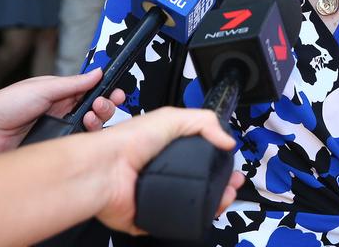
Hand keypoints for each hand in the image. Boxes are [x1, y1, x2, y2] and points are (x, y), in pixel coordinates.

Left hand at [0, 70, 125, 160]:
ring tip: (92, 117)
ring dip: (98, 120)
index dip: (105, 91)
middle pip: (95, 110)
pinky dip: (87, 139)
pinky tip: (85, 133)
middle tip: (104, 104)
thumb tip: (98, 72)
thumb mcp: (41, 88)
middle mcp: (61, 113)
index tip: (116, 92)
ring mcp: (59, 132)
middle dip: (106, 105)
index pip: (90, 92)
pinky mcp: (55, 150)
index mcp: (58, 95)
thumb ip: (73, 83)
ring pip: (91, 128)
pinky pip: (79, 145)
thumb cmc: (2, 107)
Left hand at [93, 107, 243, 232]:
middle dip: (222, 183)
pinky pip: (174, 221)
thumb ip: (204, 122)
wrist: (105, 169)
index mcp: (168, 149)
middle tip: (233, 183)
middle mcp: (163, 172)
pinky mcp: (148, 216)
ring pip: (192, 203)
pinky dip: (190, 219)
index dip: (219, 159)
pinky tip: (203, 212)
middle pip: (201, 181)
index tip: (232, 162)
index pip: (201, 155)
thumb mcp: (173, 117)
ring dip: (212, 202)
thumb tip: (228, 140)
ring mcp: (157, 195)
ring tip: (224, 197)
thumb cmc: (129, 140)